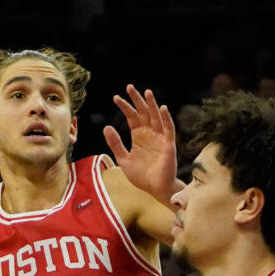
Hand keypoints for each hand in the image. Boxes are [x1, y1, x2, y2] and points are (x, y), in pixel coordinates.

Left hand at [103, 86, 178, 201]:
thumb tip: (106, 127)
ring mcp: (159, 138)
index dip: (125, 107)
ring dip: (152, 105)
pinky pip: (168, 129)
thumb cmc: (141, 175)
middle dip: (137, 100)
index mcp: (138, 136)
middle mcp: (149, 134)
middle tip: (130, 87)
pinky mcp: (168, 144)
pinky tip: (162, 108)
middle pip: (143, 113)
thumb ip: (115, 143)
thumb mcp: (123, 158)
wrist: (154, 189)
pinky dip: (166, 119)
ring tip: (147, 92)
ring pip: (156, 117)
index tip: (116, 98)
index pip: (131, 117)